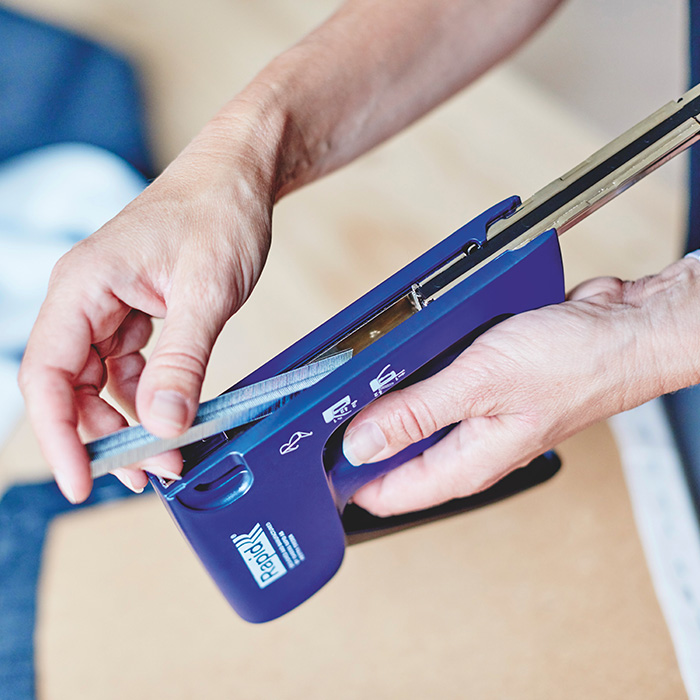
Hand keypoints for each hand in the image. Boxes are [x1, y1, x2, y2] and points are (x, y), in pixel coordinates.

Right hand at [18, 123, 274, 502]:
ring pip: (104, 383)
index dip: (59, 436)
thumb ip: (182, 360)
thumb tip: (161, 424)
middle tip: (152, 471)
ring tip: (169, 453)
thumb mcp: (207, 290)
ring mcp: (111, 306)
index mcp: (84, 286)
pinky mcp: (138, 312)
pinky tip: (175, 413)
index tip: (80, 481)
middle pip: (74, 387)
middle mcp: (87, 298)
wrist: (240, 177)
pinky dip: (151, 395)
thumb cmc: (219, 211)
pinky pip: (133, 367)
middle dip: (107, 436)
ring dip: (133, 421)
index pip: (48, 375)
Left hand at [344, 259, 699, 515]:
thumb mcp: (479, 384)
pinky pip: (434, 391)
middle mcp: (469, 447)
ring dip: (385, 404)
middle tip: (324, 409)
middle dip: (358, 439)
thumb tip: (361, 443)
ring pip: (413, 422)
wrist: (622, 331)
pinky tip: (398, 358)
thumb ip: (416, 415)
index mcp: (466, 462)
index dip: (346, 481)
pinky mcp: (484, 388)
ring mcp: (476, 418)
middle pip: (396, 458)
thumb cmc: (573, 363)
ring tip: (355, 379)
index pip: (389, 493)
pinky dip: (413, 378)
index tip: (311, 459)